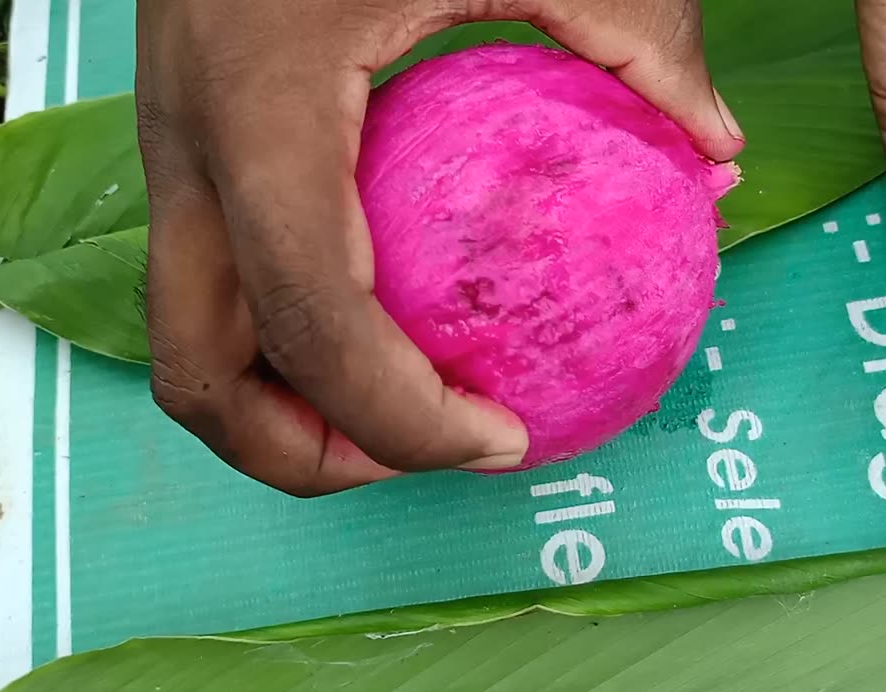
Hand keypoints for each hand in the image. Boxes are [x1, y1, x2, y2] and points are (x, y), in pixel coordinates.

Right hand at [135, 0, 743, 495]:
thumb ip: (631, 32)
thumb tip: (714, 143)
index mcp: (264, 112)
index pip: (313, 321)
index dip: (402, 420)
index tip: (502, 440)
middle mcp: (190, 152)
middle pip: (200, 376)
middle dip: (308, 455)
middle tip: (429, 449)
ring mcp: (171, 155)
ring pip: (188, 345)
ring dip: (282, 413)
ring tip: (401, 413)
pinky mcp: (185, 147)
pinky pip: (215, 286)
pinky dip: (282, 343)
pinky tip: (379, 319)